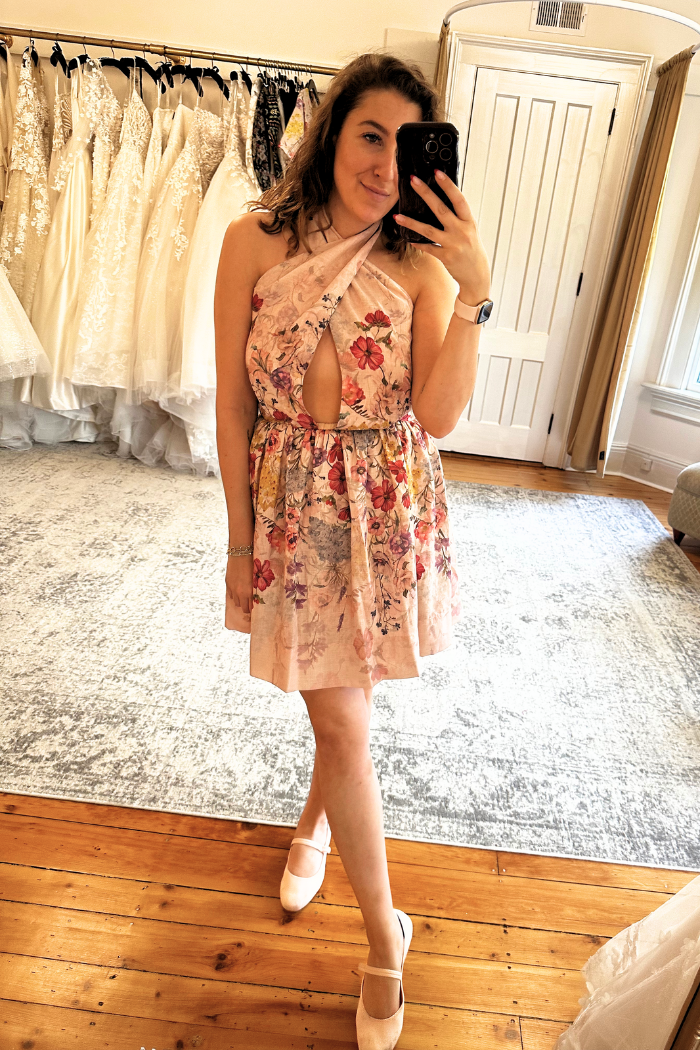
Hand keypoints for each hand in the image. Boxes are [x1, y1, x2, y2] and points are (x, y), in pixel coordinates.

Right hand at [225, 555, 252, 629]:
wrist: (240, 554)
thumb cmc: (252, 564)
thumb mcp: (255, 578)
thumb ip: (254, 588)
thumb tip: (254, 595)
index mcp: (247, 591)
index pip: (248, 607)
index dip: (250, 610)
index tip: (253, 610)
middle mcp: (238, 592)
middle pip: (241, 606)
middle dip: (245, 607)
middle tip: (249, 604)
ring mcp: (231, 588)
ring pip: (235, 601)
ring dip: (239, 600)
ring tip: (244, 597)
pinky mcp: (227, 583)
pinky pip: (229, 594)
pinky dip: (233, 595)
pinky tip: (237, 592)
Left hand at [394, 171, 490, 304]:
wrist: (477, 276)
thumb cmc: (472, 250)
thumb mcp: (469, 231)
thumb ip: (458, 218)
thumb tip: (442, 201)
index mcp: (469, 222)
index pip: (458, 199)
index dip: (448, 185)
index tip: (437, 172)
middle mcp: (461, 231)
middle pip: (441, 209)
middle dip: (426, 193)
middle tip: (414, 180)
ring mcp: (453, 245)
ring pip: (428, 230)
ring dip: (411, 222)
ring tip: (398, 215)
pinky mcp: (445, 257)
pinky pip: (427, 248)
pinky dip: (417, 242)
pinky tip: (407, 237)